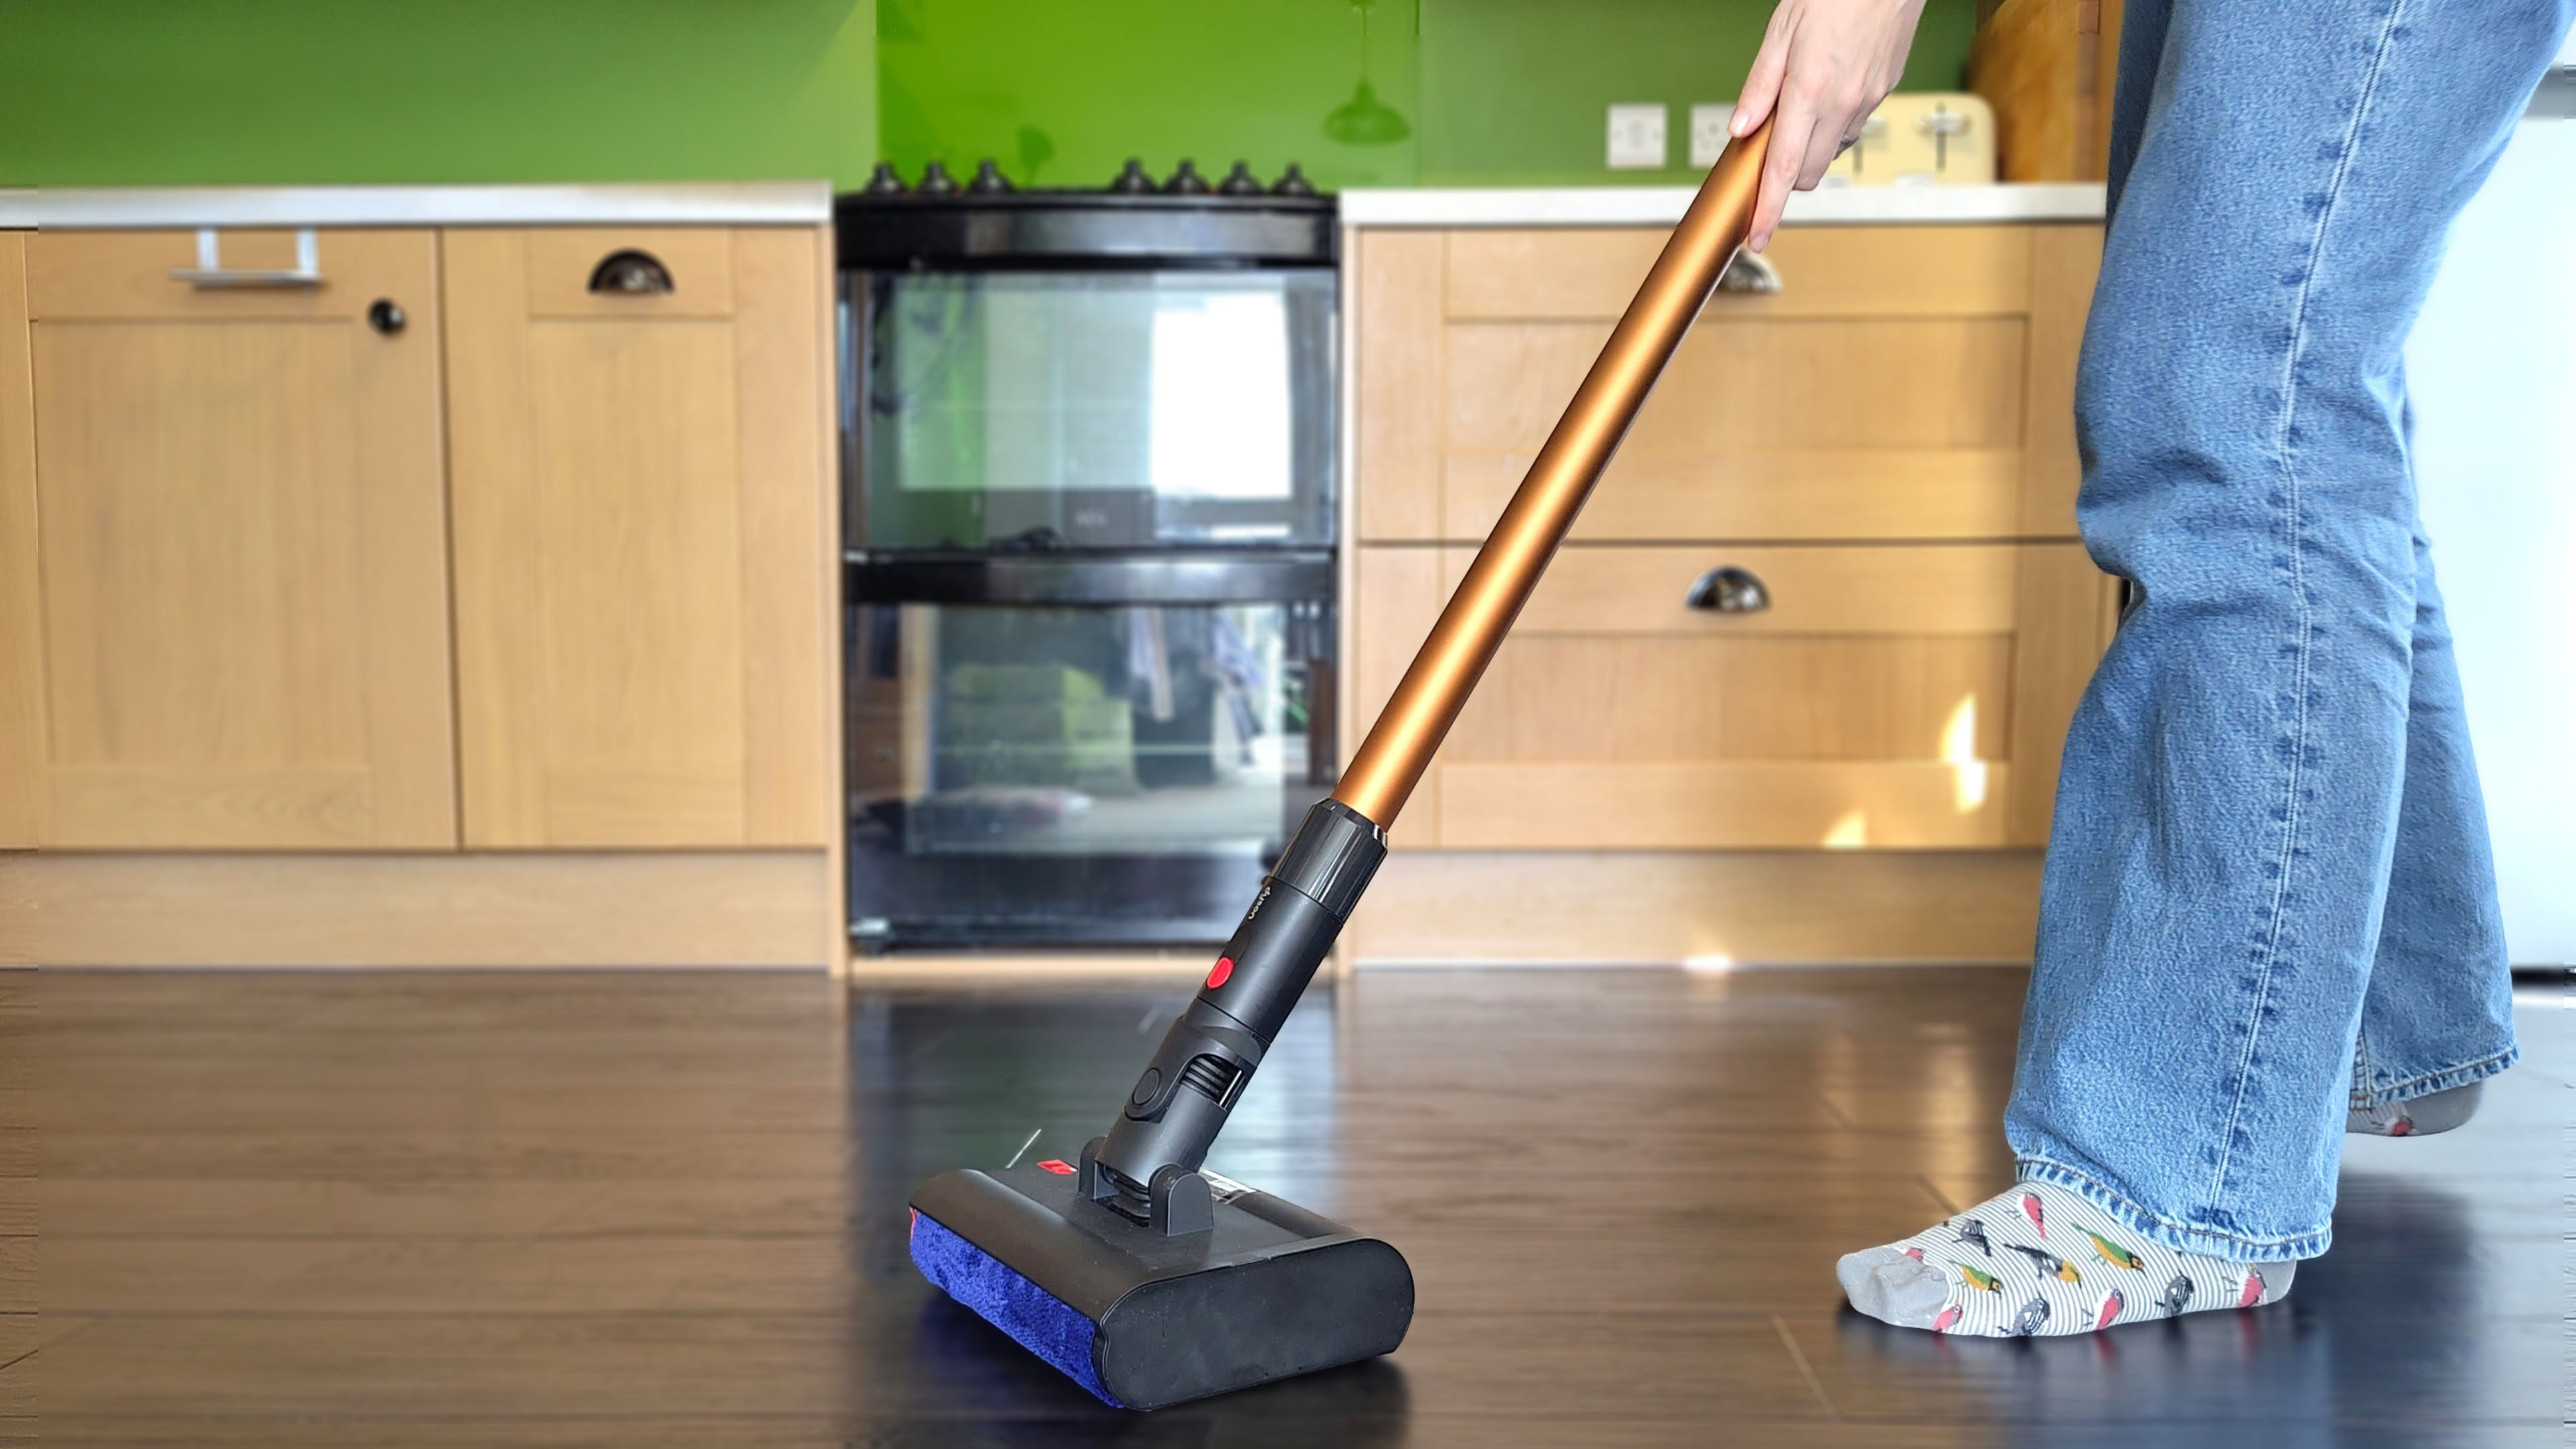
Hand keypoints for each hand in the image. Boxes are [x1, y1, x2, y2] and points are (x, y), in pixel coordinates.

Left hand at [1730, 0, 1927, 249]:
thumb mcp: (1781, 32)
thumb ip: (1759, 86)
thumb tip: (1740, 129)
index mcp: (1810, 90)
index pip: (1782, 168)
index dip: (1767, 208)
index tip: (1756, 236)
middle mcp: (1843, 103)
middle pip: (1807, 173)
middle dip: (1784, 175)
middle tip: (1767, 151)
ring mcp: (1868, 100)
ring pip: (1831, 153)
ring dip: (1810, 149)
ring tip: (1799, 111)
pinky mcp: (1885, 92)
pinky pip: (1852, 128)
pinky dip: (1833, 127)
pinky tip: (1826, 97)